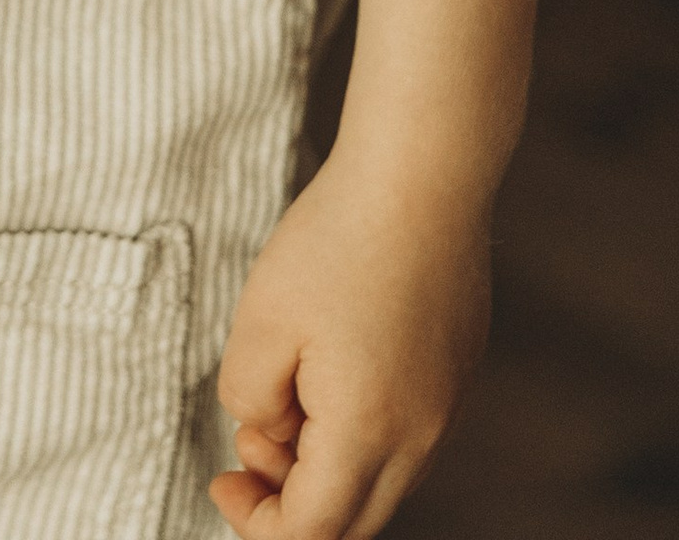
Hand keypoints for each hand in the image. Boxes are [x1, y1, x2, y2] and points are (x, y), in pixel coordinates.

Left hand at [209, 153, 490, 537]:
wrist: (422, 175)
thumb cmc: (337, 240)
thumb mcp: (260, 320)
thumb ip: (249, 399)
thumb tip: (267, 430)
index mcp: (368, 432)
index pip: (313, 533)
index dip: (258, 525)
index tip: (221, 478)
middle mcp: (420, 436)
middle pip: (354, 520)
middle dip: (290, 500)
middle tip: (247, 443)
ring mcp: (448, 406)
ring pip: (382, 479)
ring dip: (325, 462)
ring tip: (285, 386)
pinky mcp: (457, 373)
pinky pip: (406, 435)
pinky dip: (360, 429)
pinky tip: (327, 364)